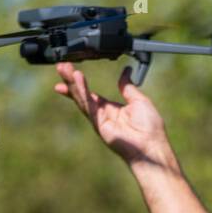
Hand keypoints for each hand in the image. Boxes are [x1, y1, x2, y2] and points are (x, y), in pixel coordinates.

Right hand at [53, 62, 171, 166]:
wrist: (151, 146)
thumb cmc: (149, 128)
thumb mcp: (139, 100)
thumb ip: (127, 86)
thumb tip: (126, 71)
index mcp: (111, 109)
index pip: (90, 94)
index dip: (79, 84)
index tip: (69, 72)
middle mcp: (102, 115)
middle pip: (82, 95)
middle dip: (70, 81)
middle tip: (60, 66)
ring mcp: (99, 120)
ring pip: (81, 98)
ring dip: (72, 83)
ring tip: (63, 68)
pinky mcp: (99, 124)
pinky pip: (88, 105)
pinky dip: (82, 91)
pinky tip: (77, 79)